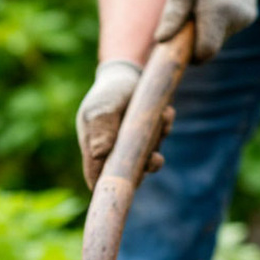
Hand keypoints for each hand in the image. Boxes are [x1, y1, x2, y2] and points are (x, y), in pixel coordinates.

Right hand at [76, 60, 174, 188]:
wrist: (126, 73)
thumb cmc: (109, 91)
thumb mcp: (103, 106)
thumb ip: (101, 129)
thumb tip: (99, 154)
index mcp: (94, 149)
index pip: (97, 178)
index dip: (108, 186)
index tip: (126, 182)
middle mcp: (113, 152)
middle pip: (128, 175)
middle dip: (144, 165)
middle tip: (153, 155)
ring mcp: (132, 146)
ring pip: (149, 159)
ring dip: (158, 141)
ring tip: (162, 117)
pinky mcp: (148, 136)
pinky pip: (160, 140)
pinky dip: (165, 127)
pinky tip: (165, 112)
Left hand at [154, 0, 259, 62]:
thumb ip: (173, 15)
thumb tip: (161, 40)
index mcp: (216, 13)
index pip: (206, 51)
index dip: (194, 56)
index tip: (185, 51)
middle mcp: (234, 18)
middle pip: (214, 46)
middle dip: (200, 43)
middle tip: (190, 27)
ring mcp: (245, 18)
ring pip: (221, 37)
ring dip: (210, 30)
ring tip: (204, 7)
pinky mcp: (250, 16)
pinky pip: (230, 28)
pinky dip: (220, 23)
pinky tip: (217, 4)